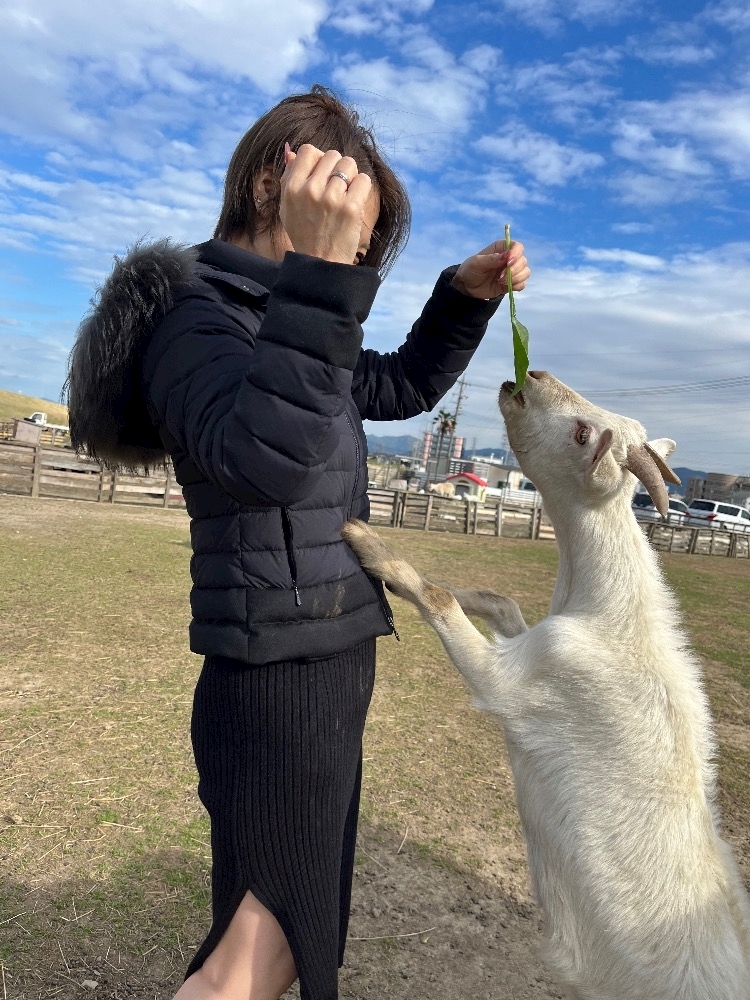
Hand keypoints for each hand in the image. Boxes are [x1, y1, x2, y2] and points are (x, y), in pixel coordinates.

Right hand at [279, 143, 372, 264]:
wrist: (322, 263)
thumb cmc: (304, 234)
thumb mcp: (287, 207)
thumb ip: (288, 178)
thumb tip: (291, 150)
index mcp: (292, 188)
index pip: (308, 150)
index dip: (318, 159)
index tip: (322, 174)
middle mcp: (310, 191)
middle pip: (331, 155)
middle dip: (336, 168)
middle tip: (336, 188)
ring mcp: (331, 199)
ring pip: (349, 164)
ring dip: (351, 176)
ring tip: (345, 194)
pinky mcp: (351, 208)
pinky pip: (363, 180)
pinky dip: (362, 188)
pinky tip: (355, 201)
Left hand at [451, 240, 529, 298]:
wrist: (466, 287)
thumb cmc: (470, 270)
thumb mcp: (476, 263)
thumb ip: (491, 259)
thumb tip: (506, 256)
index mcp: (501, 248)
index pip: (517, 247)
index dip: (516, 254)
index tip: (508, 262)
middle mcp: (509, 258)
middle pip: (523, 261)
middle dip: (514, 270)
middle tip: (500, 277)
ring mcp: (511, 271)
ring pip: (525, 272)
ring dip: (516, 278)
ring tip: (501, 282)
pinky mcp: (511, 283)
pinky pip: (522, 284)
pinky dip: (516, 286)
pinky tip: (504, 286)